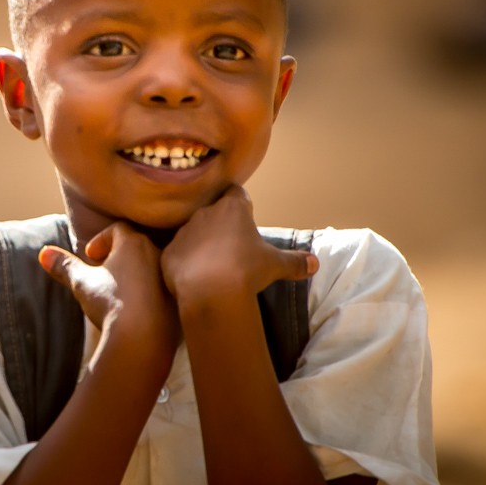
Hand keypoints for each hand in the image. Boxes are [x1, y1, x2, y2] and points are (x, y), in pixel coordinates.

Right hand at [38, 222, 178, 348]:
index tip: (91, 257)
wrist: (143, 338)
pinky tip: (137, 309)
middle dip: (119, 256)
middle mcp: (157, 254)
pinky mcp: (178, 299)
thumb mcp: (81, 282)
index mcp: (133, 243)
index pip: (118, 229)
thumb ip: (64, 265)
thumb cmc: (111, 302)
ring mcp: (170, 276)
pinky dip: (150, 293)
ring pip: (152, 267)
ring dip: (136, 274)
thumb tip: (43, 253)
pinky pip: (164, 288)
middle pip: (137, 245)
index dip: (102, 240)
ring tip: (119, 291)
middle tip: (104, 271)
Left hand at [159, 185, 316, 307]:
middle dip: (220, 224)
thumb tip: (316, 264)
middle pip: (212, 212)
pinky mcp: (169, 251)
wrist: (211, 290)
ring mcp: (184, 232)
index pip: (236, 194)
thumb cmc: (247, 270)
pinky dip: (185, 261)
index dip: (241, 204)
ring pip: (193, 231)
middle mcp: (205, 213)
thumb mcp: (276, 265)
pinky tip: (194, 276)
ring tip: (211, 263)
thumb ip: (295, 262)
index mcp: (232, 209)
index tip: (246, 216)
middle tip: (231, 245)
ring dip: (201, 242)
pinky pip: (178, 253)